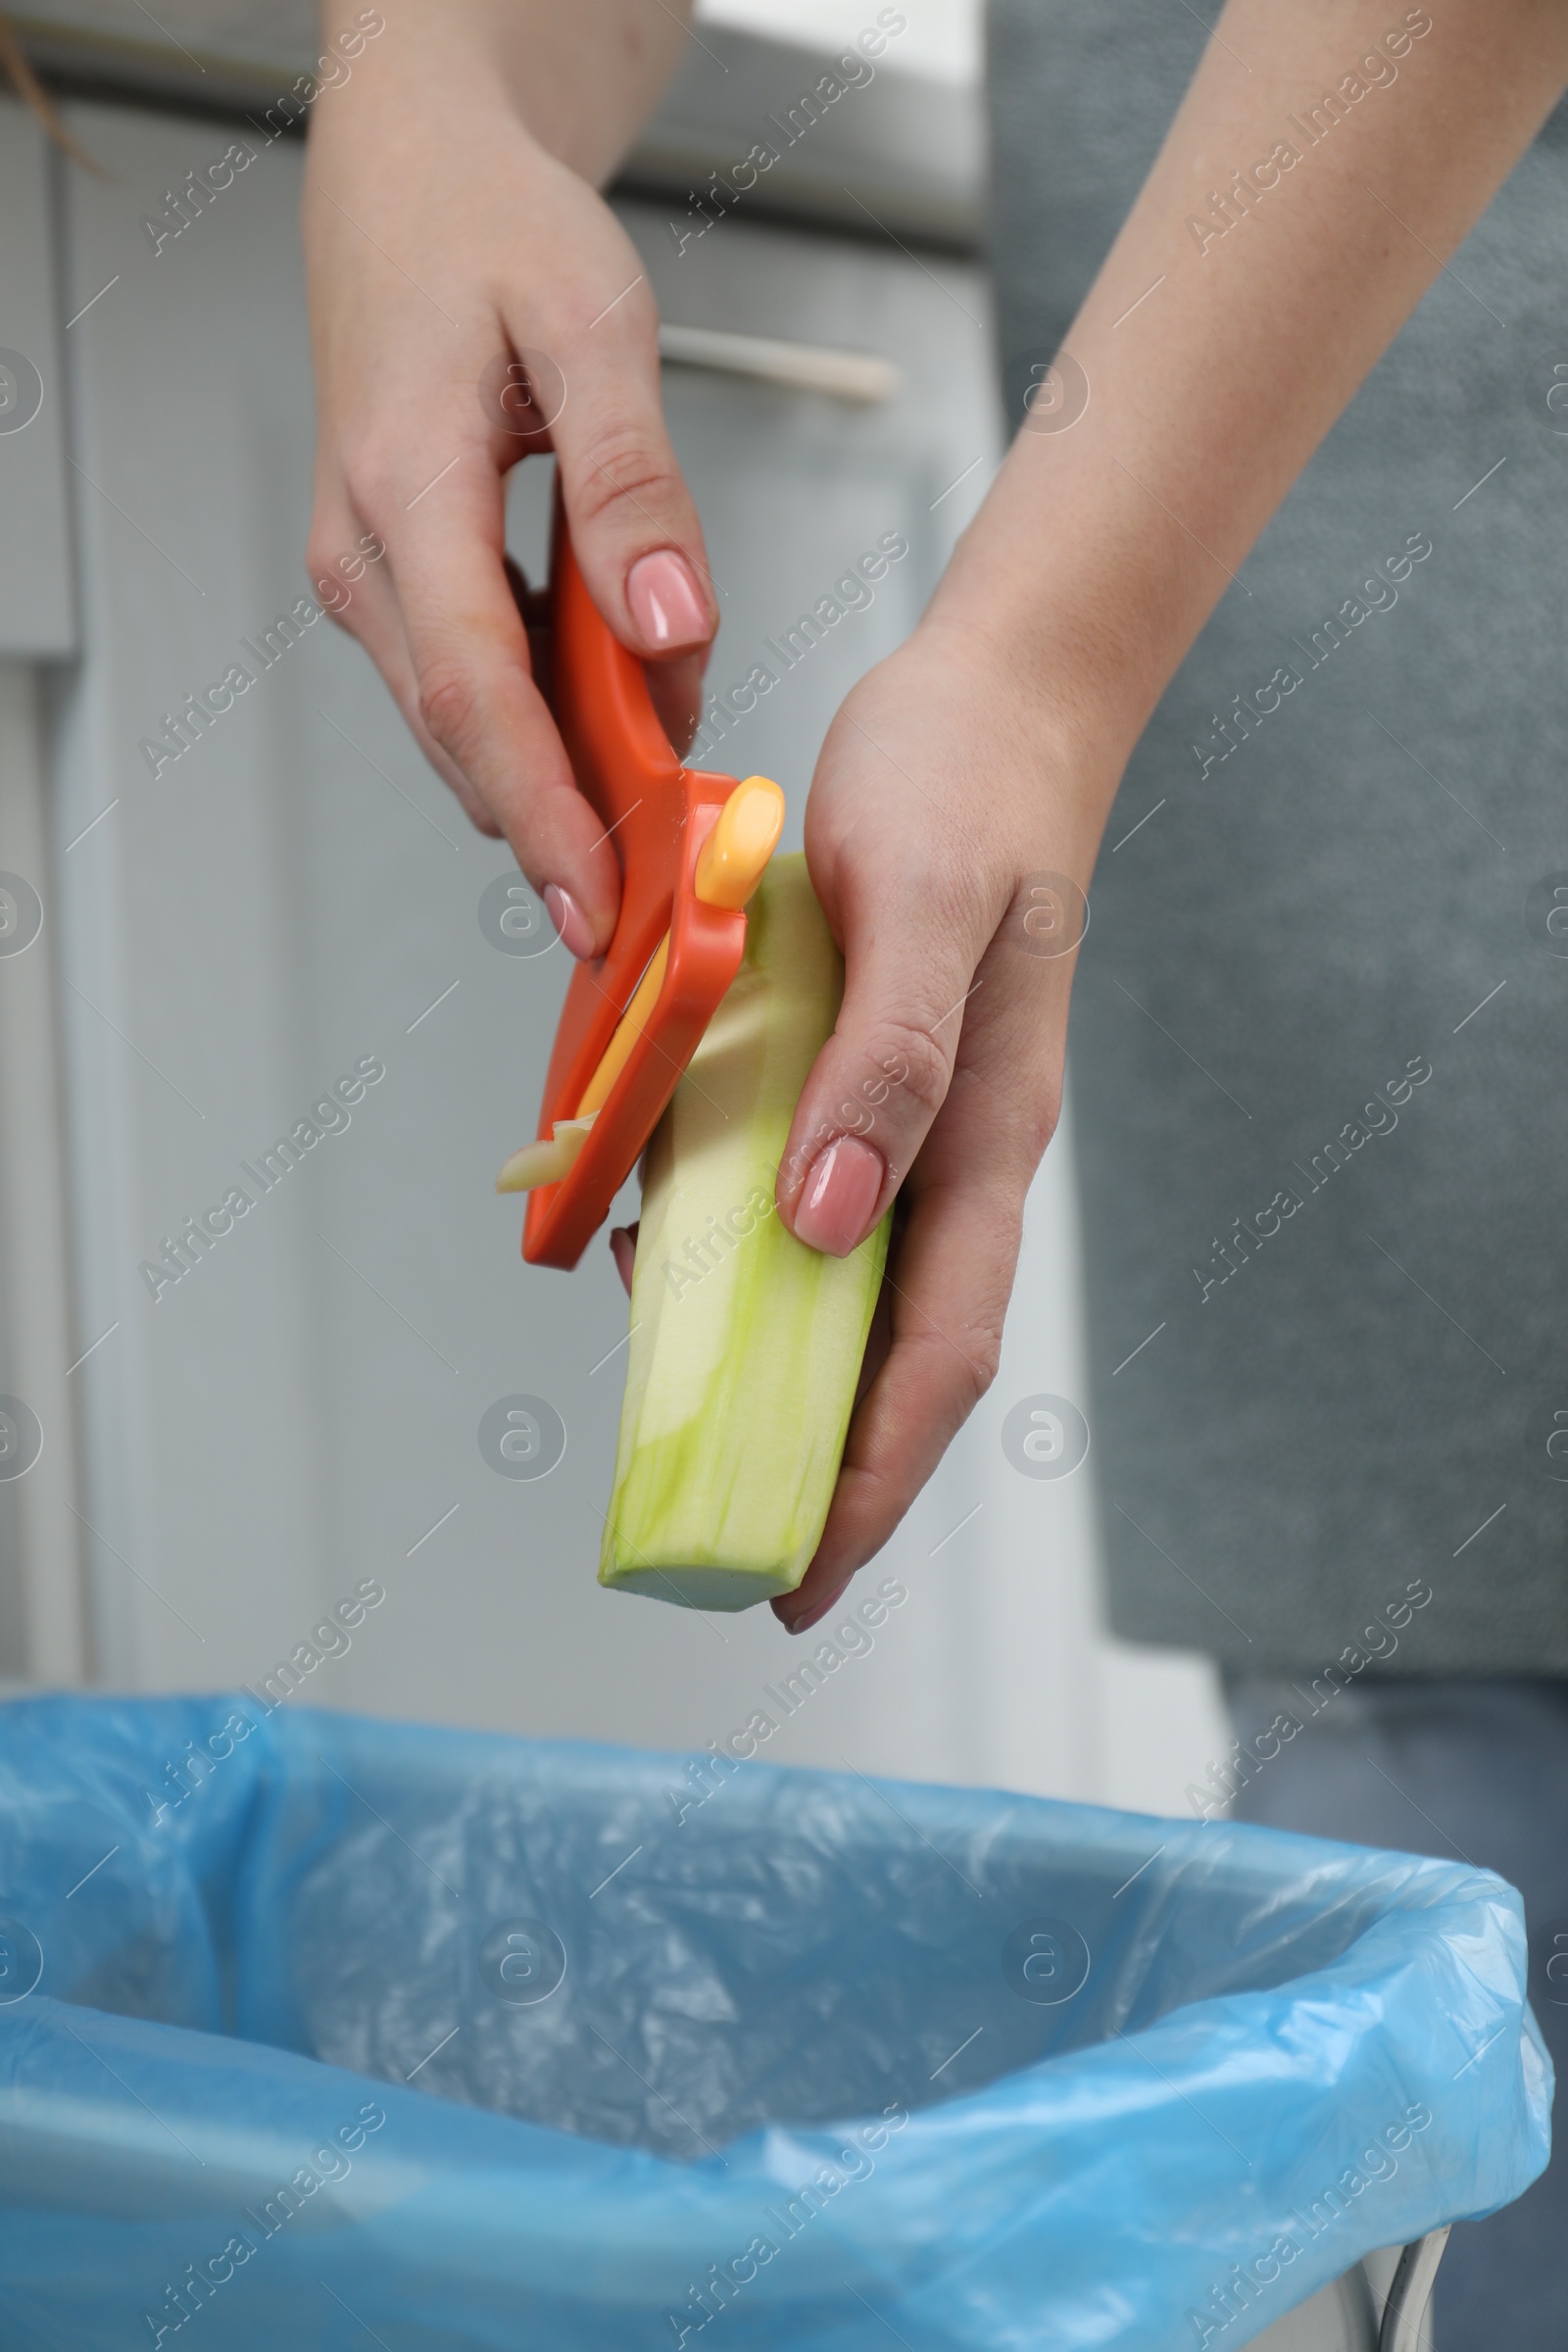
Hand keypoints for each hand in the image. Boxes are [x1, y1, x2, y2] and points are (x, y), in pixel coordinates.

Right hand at [301, 6, 712, 957]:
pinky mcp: (397, 584)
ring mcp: (371, 577)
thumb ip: (634, 485)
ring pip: (473, 721)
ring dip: (573, 757)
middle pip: (470, 734)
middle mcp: (366, 554)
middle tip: (672, 871)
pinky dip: (555, 710)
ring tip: (668, 752)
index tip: (598, 900)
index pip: (471, 692)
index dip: (540, 810)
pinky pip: (477, 681)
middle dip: (571, 816)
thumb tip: (671, 628)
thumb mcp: (594, 326)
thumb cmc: (493, 227)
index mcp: (404, 488)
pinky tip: (625, 694)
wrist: (413, 178)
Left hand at [770, 615, 1122, 1631]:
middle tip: (737, 1553)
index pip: (935, 1355)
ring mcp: (916, 1120)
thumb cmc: (964, 790)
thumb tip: (830, 1225)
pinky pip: (810, 1197)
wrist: (997, 698)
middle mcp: (954, 1153)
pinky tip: (674, 1250)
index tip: (803, 1574)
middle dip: (829, 1467)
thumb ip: (882, 1067)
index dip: (873, 1476)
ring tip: (688, 1429)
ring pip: (851, 1288)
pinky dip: (744, 1248)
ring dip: (781, 1369)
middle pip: (898, 1353)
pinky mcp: (871, 1077)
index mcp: (983, 1139)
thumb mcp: (916, 912)